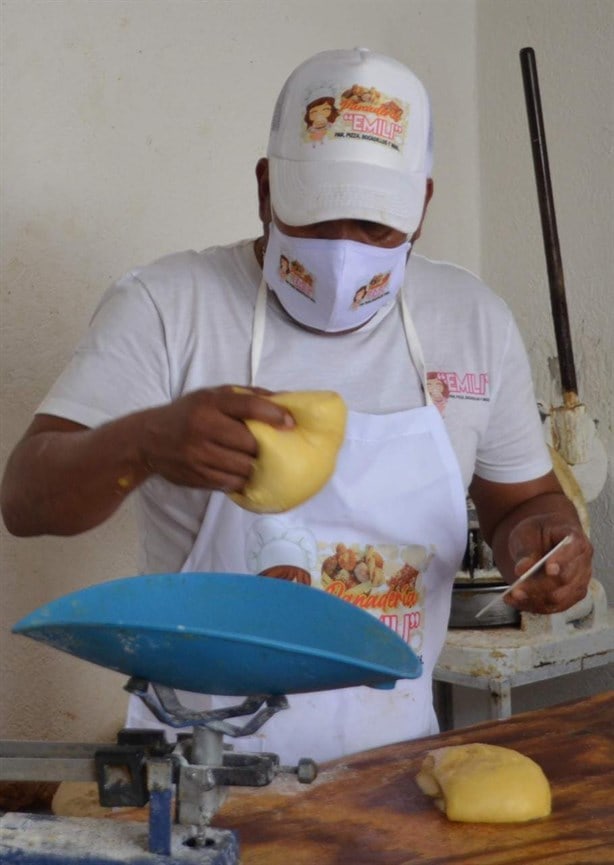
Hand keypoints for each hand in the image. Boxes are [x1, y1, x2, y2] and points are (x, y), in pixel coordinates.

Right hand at [140, 385, 293, 492]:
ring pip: (243, 467)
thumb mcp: (211, 396)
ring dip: (255, 466)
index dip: (274, 414)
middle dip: (265, 447)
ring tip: (259, 463)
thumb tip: (282, 401)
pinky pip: (231, 483)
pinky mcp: (197, 477)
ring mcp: (199, 455)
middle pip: (250, 442)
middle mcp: (204, 427)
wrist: (148, 439)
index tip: (291, 423)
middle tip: (275, 449)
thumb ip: (246, 396)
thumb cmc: (188, 413)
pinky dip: (241, 480)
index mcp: (210, 403)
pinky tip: (243, 474)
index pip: (249, 406)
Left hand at [505, 514, 592, 613]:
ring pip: (558, 598)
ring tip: (511, 596)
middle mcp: (583, 564)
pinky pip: (551, 607)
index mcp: (576, 540)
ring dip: (533, 600)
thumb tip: (521, 570)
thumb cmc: (538, 533)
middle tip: (516, 588)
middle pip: (564, 579)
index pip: (574, 550)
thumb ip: (525, 550)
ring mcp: (578, 584)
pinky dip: (531, 606)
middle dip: (539, 586)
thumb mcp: (527, 533)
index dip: (562, 560)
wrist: (544, 541)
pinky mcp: (568, 598)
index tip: (549, 569)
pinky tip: (513, 601)